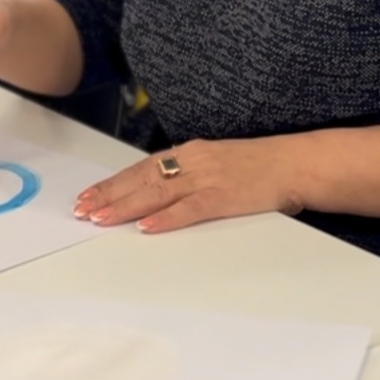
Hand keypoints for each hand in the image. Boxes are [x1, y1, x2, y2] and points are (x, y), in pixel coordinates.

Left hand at [72, 136, 301, 232]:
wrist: (297, 163)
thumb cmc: (261, 166)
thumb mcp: (219, 162)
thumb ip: (191, 173)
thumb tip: (162, 190)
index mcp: (192, 152)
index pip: (143, 167)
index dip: (114, 182)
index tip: (90, 195)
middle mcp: (194, 160)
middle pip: (142, 178)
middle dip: (109, 194)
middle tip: (82, 209)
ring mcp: (209, 178)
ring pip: (158, 192)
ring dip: (126, 205)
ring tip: (101, 217)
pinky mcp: (226, 196)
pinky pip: (190, 209)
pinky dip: (167, 218)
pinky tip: (146, 227)